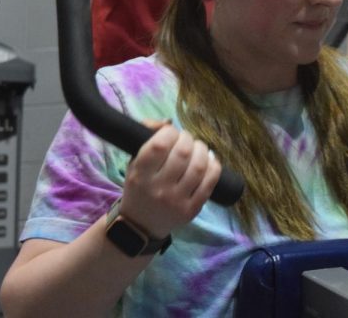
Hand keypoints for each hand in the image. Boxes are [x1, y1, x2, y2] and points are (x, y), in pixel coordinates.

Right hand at [119, 121, 221, 238]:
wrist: (141, 225)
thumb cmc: (138, 188)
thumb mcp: (133, 163)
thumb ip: (146, 137)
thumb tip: (168, 122)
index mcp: (139, 175)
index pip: (160, 145)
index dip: (170, 132)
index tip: (171, 133)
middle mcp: (158, 189)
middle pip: (182, 153)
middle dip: (188, 139)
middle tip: (186, 139)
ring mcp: (176, 201)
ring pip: (199, 166)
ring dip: (202, 150)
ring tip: (197, 148)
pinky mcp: (192, 210)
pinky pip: (210, 182)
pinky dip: (213, 166)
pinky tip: (209, 161)